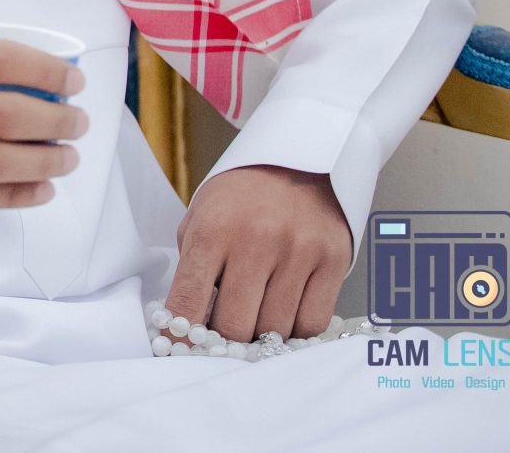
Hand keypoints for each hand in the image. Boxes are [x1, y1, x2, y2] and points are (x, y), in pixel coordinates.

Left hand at [163, 164, 350, 340]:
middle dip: (225, 339)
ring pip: (275, 330)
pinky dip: (295, 330)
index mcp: (213, 231)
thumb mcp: (202, 217)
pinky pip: (312, 323)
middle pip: (236, 326)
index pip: (188, 300)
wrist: (298, 159)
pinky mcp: (333, 261)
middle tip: (222, 333)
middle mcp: (257, 242)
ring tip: (255, 315)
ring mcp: (299, 253)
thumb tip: (184, 322)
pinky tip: (284, 313)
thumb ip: (194, 267)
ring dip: (262, 334)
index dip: (179, 334)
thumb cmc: (241, 196)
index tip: (176, 349)